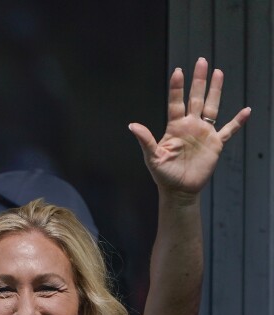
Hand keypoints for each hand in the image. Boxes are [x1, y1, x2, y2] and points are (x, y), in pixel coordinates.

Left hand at [130, 57, 249, 195]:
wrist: (179, 190)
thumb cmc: (164, 174)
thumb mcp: (152, 157)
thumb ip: (145, 140)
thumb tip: (132, 125)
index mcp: (175, 127)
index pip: (176, 102)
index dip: (177, 87)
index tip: (178, 71)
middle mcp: (190, 126)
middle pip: (196, 98)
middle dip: (199, 80)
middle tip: (202, 61)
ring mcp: (204, 133)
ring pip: (212, 106)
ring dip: (215, 91)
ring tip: (218, 72)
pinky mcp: (216, 144)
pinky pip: (229, 129)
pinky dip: (238, 121)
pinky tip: (246, 111)